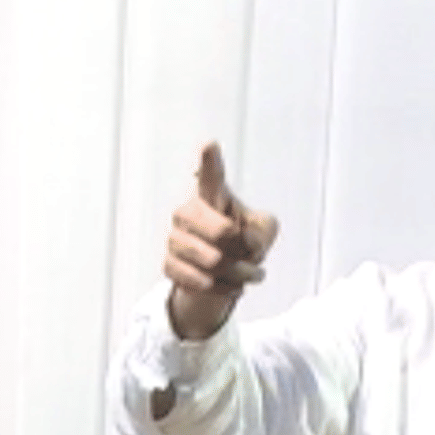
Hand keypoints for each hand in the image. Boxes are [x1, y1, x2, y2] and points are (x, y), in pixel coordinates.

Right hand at [163, 142, 278, 339]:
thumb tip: (244, 242)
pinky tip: (230, 286)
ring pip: (211, 261)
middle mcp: (189, 212)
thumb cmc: (244, 240)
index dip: (210, 161)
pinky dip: (220, 288)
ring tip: (249, 275)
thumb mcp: (265, 231)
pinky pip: (197, 280)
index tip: (210, 145)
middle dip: (242, 250)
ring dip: (237, 274)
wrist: (224, 272)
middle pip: (221, 232)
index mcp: (214, 196)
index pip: (211, 176)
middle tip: (253, 258)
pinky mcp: (169, 263)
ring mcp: (175, 237)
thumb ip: (262, 231)